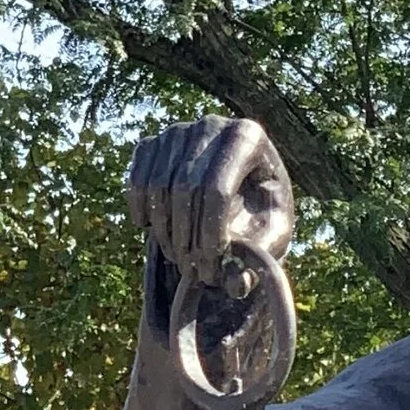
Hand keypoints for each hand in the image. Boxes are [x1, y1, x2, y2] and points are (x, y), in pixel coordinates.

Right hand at [126, 118, 295, 327]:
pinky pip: (138, 179)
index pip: (217, 188)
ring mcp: (179, 131)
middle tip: (195, 273)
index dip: (210, 234)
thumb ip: (258, 258)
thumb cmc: (262, 214)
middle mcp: (211, 125)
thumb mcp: (272, 237)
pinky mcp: (155, 143)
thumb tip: (237, 285)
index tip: (212, 268)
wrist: (239, 192)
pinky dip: (141, 210)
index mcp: (249, 137)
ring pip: (158, 185)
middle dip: (187, 237)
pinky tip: (154, 232)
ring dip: (165, 231)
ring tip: (182, 260)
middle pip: (185, 186)